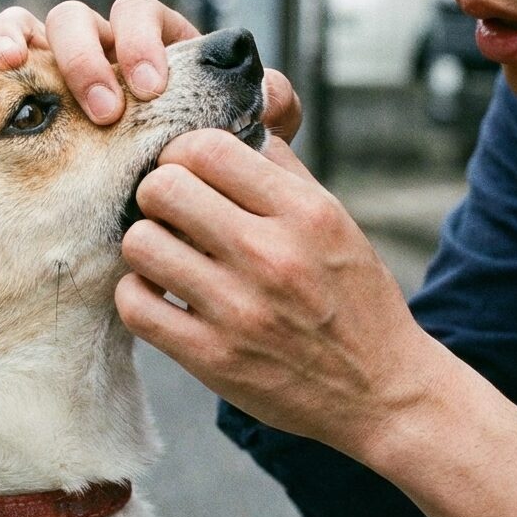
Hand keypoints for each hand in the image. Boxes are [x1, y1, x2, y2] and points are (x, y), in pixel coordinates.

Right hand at [0, 0, 301, 140]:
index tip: (152, 87)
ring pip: (34, 26)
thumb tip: (274, 93)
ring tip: (18, 71)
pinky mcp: (22, 92)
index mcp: (148, 46)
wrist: (167, 207)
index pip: (139, 14)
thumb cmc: (200, 162)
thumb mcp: (242, 137)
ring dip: (26, 41)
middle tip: (106, 111)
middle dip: (90, 56)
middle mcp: (99, 49)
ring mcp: (56, 67)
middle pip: (81, 17)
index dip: (141, 41)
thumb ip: (268, 109)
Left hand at [116, 130, 438, 455]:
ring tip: (168, 255)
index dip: (183, 152)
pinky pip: (136, 304)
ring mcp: (239, 309)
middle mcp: (271, 255)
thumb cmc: (354, 298)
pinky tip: (163, 294)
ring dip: (147, 244)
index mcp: (305, 212)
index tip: (188, 171)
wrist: (381, 391)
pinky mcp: (213, 359)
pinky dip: (139, 293)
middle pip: (163, 188)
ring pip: (140, 243)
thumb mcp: (335, 221)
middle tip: (172, 213)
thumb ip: (282, 172)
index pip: (207, 149)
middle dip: (157, 193)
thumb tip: (232, 126)